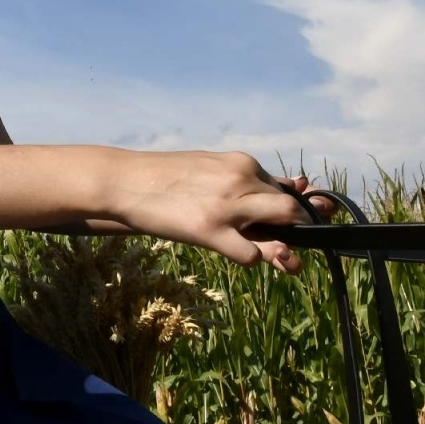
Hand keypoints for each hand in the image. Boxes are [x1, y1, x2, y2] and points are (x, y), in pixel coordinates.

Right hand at [110, 151, 324, 275]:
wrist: (126, 180)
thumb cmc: (167, 176)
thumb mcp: (211, 167)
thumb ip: (246, 179)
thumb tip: (292, 187)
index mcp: (242, 164)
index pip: (286, 191)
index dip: (293, 212)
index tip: (290, 226)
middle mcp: (241, 180)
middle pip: (292, 209)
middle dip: (298, 230)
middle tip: (287, 245)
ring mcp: (228, 206)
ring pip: (282, 230)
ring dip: (283, 249)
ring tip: (280, 258)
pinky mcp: (210, 230)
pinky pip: (251, 255)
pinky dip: (251, 259)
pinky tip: (233, 252)